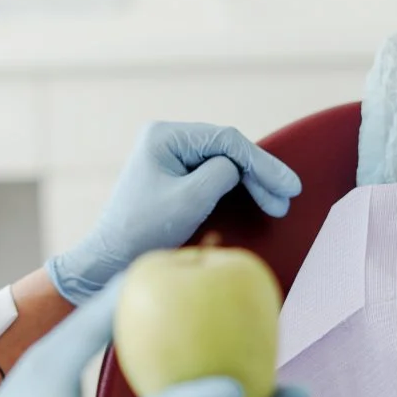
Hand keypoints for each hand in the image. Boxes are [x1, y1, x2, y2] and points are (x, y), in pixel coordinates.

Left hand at [47, 122, 301, 302]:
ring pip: (224, 163)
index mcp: (164, 136)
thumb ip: (221, 173)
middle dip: (259, 174)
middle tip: (288, 198)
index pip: (225, 140)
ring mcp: (170, 159)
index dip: (262, 162)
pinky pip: (214, 176)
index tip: (288, 187)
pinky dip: (237, 189)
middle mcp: (167, 140)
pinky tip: (258, 199)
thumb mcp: (190, 199)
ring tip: (278, 205)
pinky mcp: (174, 179)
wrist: (109, 261)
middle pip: (227, 150)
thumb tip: (238, 168)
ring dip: (252, 183)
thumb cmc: (143, 230)